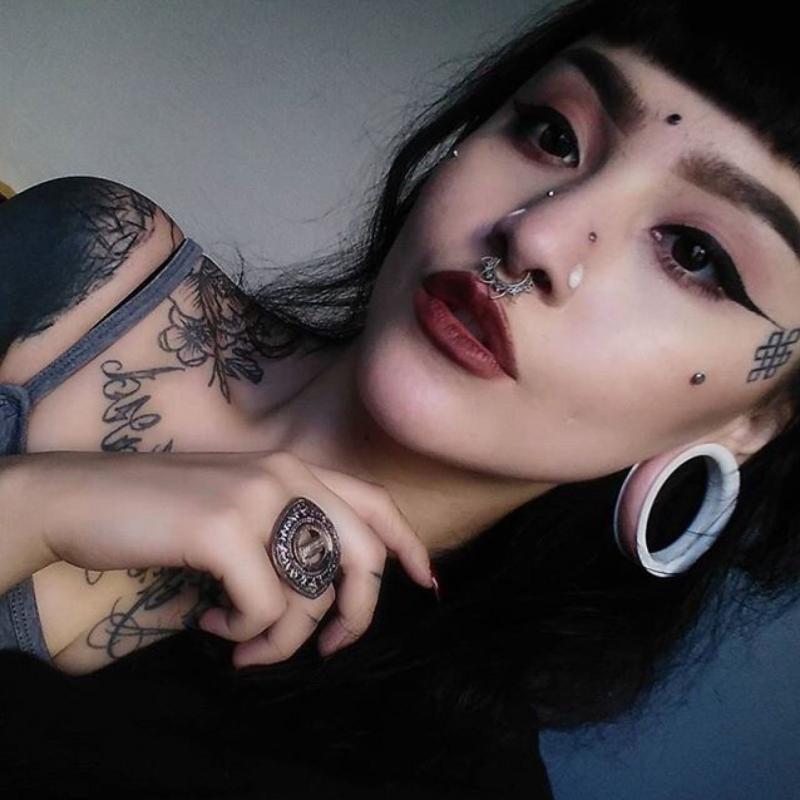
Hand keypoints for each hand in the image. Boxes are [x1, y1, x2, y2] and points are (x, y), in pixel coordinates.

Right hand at [22, 449, 432, 667]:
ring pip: (310, 596)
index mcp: (295, 466)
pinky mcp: (224, 530)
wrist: (82, 497)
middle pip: (362, 557)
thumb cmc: (162, 511)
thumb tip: (327, 587)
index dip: (407, 544)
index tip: (423, 582)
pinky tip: (211, 624)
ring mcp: (256, 499)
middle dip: (356, 616)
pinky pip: (265, 609)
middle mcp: (287, 475)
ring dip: (280, 640)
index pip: (375, 502)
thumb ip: (286, 527)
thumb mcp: (238, 505)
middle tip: (325, 648)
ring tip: (241, 642)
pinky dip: (244, 633)